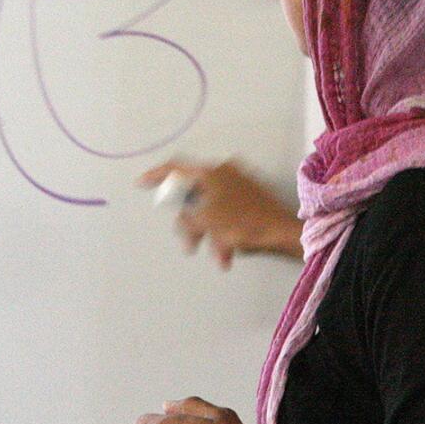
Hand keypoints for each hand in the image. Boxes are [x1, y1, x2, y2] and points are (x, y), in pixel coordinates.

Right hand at [137, 157, 302, 268]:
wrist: (283, 231)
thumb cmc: (243, 222)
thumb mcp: (206, 221)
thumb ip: (186, 217)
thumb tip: (182, 216)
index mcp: (211, 172)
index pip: (175, 167)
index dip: (156, 175)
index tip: (141, 183)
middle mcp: (224, 172)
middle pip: (194, 195)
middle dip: (191, 223)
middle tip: (190, 244)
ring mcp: (238, 184)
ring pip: (211, 209)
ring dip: (210, 234)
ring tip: (218, 256)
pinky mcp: (250, 198)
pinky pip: (227, 214)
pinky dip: (223, 233)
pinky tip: (228, 253)